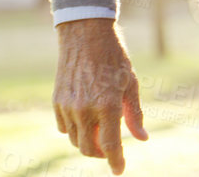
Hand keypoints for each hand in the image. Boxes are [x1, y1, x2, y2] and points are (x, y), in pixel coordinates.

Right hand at [54, 19, 148, 174]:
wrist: (85, 35)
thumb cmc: (114, 58)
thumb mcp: (131, 84)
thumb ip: (135, 114)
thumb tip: (142, 138)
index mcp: (107, 105)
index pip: (110, 145)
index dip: (115, 161)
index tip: (119, 170)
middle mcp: (84, 109)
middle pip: (89, 148)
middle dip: (101, 153)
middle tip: (112, 148)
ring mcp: (67, 107)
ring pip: (75, 140)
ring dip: (88, 142)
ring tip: (100, 130)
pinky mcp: (56, 102)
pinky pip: (64, 128)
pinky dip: (75, 130)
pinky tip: (86, 119)